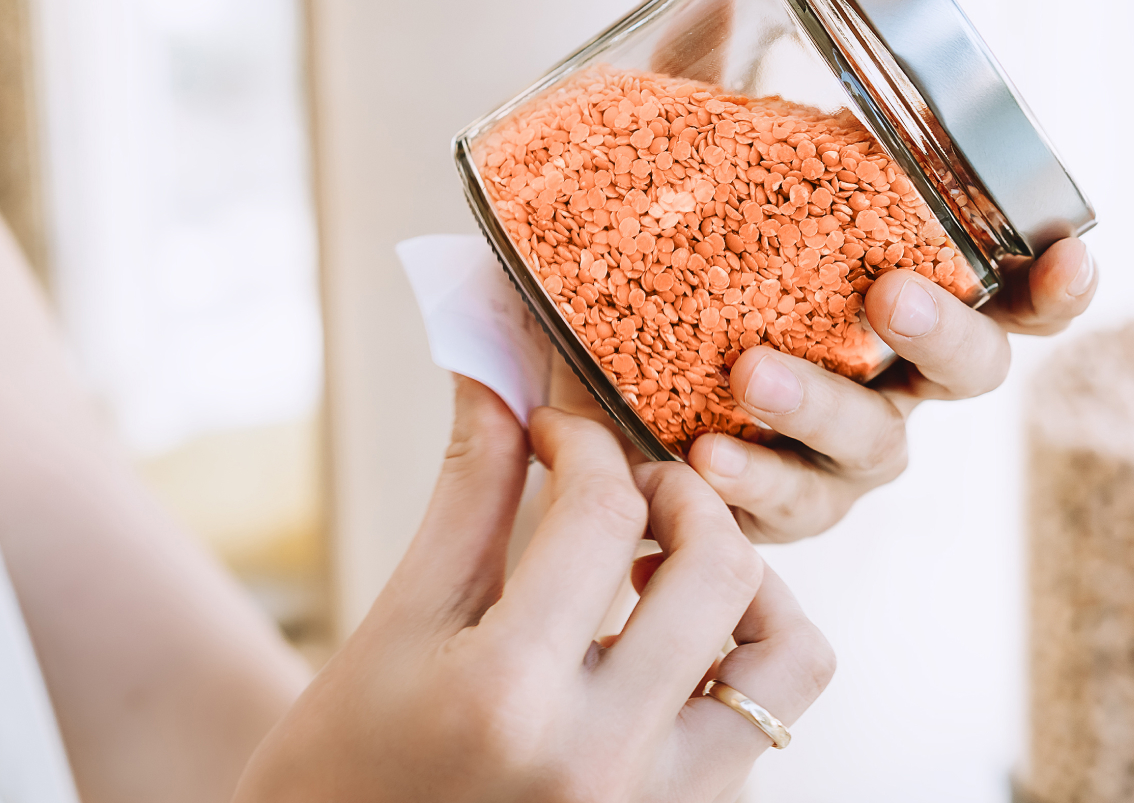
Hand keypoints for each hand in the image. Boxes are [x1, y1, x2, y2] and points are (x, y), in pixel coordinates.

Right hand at [236, 379, 834, 801]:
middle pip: (719, 568)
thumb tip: (498, 374)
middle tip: (627, 485)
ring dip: (749, 586)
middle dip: (681, 493)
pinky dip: (742, 664)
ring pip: (789, 659)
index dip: (582, 441)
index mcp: (505, 694)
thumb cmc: (344, 760)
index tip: (554, 431)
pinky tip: (669, 643)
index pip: (599, 515)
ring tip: (671, 570)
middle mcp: (600, 758)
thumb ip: (468, 496)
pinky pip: (769, 726)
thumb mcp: (395, 623)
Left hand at [641, 0, 1099, 542]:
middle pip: (967, 375)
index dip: (1056, 285)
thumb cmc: (659, 259)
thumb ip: (703, 63)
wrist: (566, 372)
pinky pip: (788, 512)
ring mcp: (839, 452)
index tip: (1068, 257)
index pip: (1011, 293)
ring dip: (824, 409)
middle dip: (942, 337)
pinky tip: (699, 452)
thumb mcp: (675, 156)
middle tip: (887, 298)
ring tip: (749, 372)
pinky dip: (752, 483)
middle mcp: (890, 374)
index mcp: (901, 285)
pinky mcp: (773, 508)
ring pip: (875, 449)